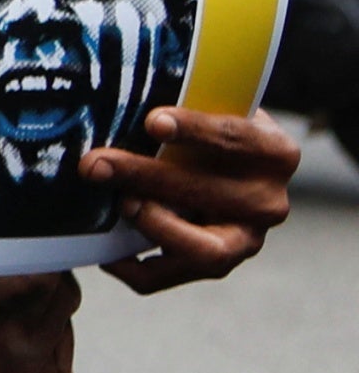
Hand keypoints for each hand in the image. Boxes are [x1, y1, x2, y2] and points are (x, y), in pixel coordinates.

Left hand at [91, 104, 297, 291]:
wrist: (227, 167)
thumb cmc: (207, 130)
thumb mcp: (211, 107)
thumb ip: (186, 103)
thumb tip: (121, 97)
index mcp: (274, 153)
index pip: (235, 138)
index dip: (195, 131)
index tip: (153, 122)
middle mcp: (269, 201)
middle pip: (209, 192)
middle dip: (147, 176)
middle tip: (97, 164)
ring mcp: (247, 239)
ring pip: (205, 250)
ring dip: (153, 227)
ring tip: (120, 203)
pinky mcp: (217, 264)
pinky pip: (172, 276)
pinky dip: (134, 268)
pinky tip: (106, 253)